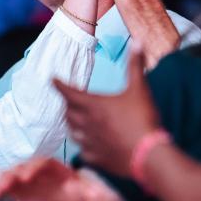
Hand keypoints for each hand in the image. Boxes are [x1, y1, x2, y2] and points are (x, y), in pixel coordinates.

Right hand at [0, 157, 98, 200]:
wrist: (52, 195)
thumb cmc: (66, 189)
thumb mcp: (77, 192)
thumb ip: (86, 193)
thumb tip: (101, 196)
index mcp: (50, 165)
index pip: (41, 164)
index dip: (33, 169)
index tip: (26, 176)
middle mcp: (33, 168)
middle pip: (22, 168)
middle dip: (14, 174)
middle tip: (5, 180)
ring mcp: (20, 177)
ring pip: (9, 177)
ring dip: (0, 183)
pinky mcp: (11, 187)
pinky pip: (1, 187)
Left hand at [54, 47, 162, 174]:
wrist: (148, 155)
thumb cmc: (142, 119)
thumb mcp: (140, 88)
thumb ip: (135, 65)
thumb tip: (137, 42)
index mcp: (93, 105)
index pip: (68, 92)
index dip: (59, 85)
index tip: (52, 79)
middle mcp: (87, 123)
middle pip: (68, 112)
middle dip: (67, 104)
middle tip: (70, 99)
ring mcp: (90, 142)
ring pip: (72, 132)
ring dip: (72, 124)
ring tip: (76, 120)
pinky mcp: (96, 158)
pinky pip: (83, 151)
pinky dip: (83, 145)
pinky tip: (88, 145)